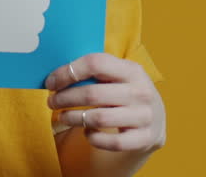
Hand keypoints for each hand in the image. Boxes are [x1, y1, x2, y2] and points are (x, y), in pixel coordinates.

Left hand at [45, 53, 165, 152]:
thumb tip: (54, 74)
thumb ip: (93, 71)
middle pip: (92, 93)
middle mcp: (141, 91)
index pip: (95, 63)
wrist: (154, 119)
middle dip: (65, 98)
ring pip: (98, 118)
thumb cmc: (123, 92)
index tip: (51, 82)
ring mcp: (145, 116)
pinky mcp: (145, 139)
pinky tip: (87, 132)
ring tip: (62, 116)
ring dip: (73, 118)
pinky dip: (94, 138)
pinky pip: (112, 142)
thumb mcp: (116, 75)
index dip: (68, 72)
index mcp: (132, 69)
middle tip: (52, 101)